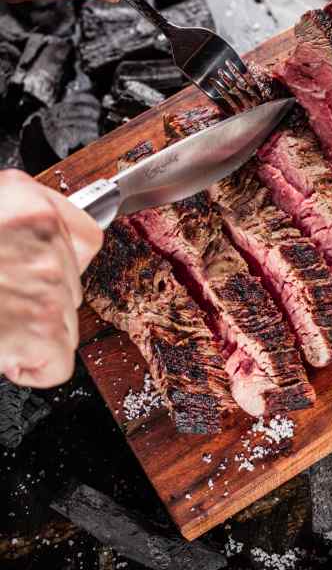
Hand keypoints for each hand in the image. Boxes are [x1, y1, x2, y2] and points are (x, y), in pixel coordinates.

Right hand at [0, 170, 102, 387]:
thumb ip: (13, 218)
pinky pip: (56, 362)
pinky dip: (31, 366)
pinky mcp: (39, 327)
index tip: (39, 276)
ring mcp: (46, 281)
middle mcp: (44, 236)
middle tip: (1, 300)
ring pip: (65, 322)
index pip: (85, 238)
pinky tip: (4, 350)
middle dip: (39, 299)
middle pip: (71, 285)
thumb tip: (32, 244)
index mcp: (27, 203)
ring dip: (33, 332)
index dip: (60, 263)